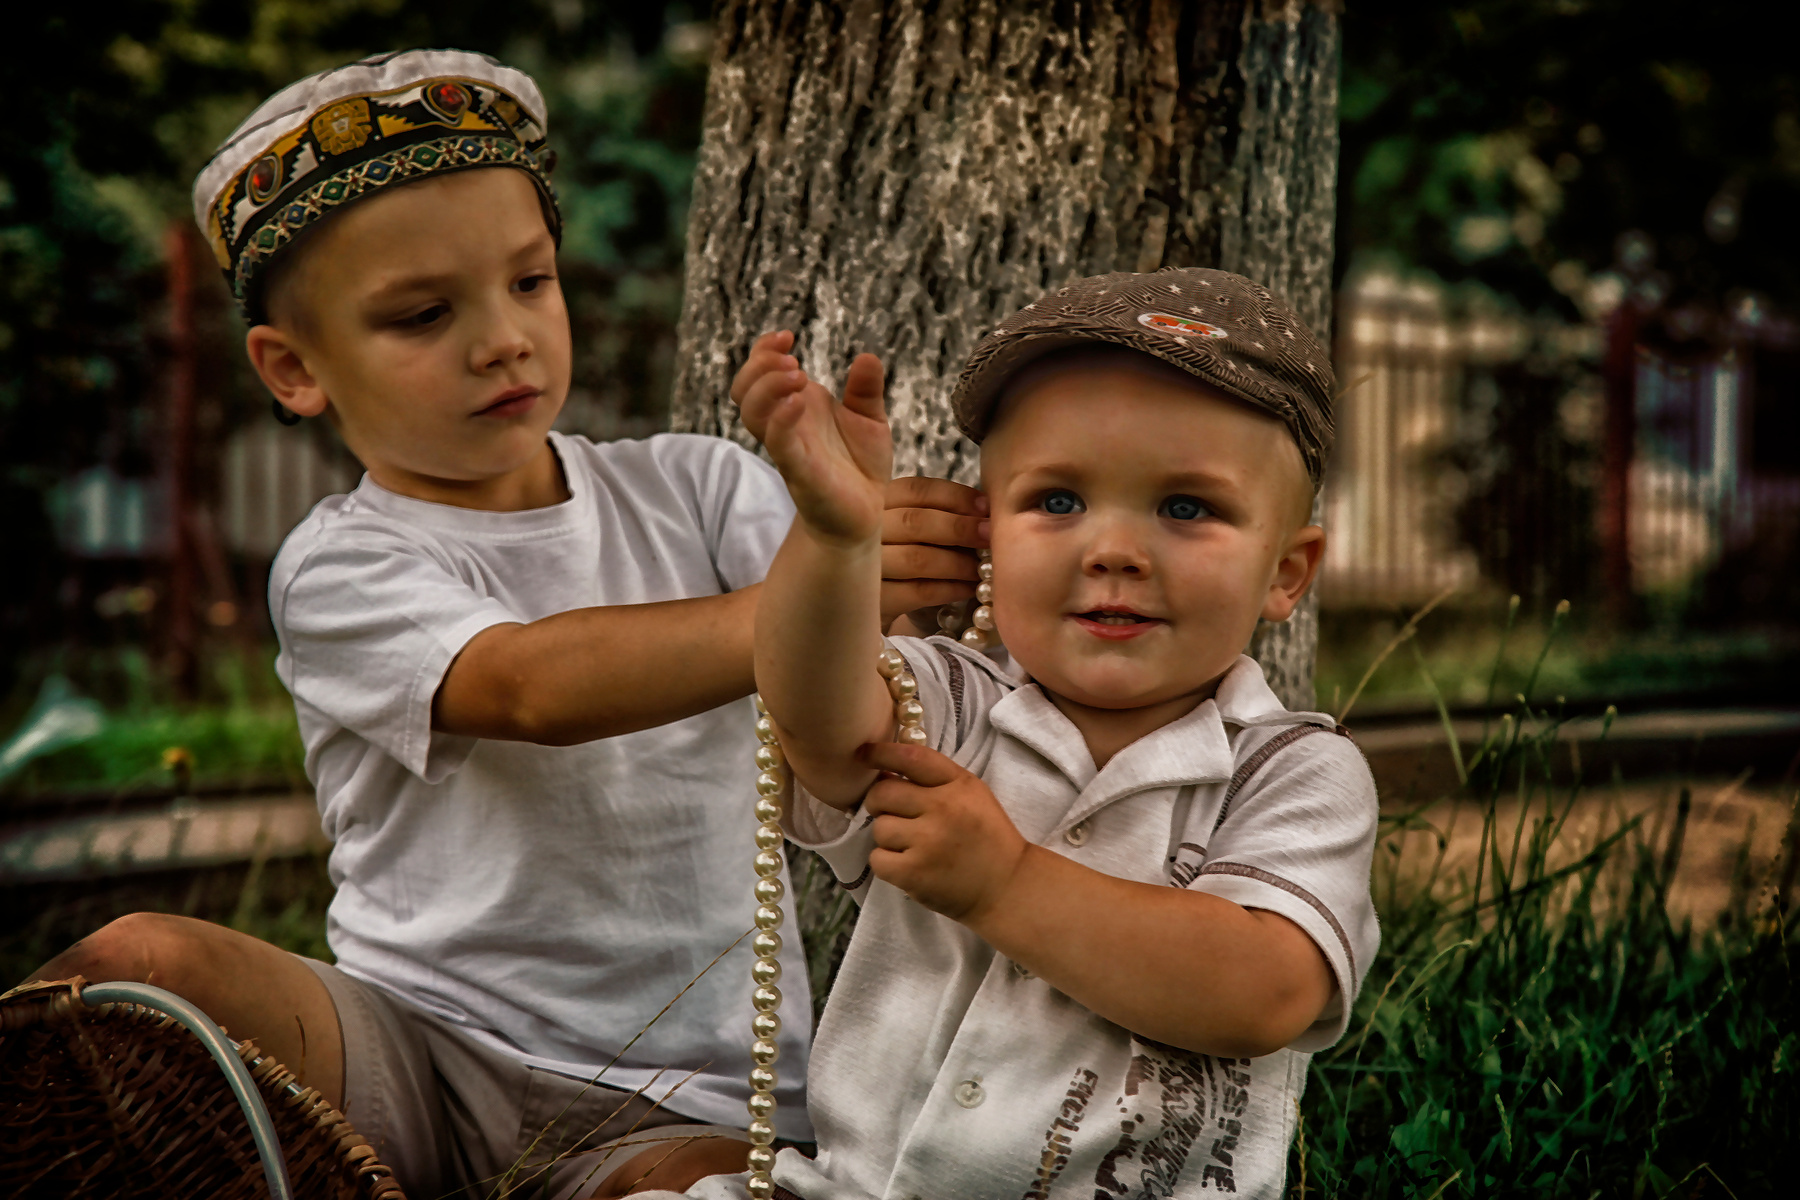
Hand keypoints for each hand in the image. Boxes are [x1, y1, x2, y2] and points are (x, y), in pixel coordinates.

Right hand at [732, 332, 890, 543]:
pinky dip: (782, 420)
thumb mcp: (870, 420)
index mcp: (797, 408)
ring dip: (768, 388)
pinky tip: (798, 403)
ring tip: (798, 376)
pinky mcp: (801, 473)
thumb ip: (865, 390)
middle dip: (760, 366)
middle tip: (792, 361)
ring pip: (752, 414)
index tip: (787, 337)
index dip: (763, 351)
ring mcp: (789, 449)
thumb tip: (866, 357)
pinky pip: (780, 444)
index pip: (758, 374)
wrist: (865, 515)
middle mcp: (785, 426)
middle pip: (744, 390)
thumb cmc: (860, 467)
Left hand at [858, 741, 1028, 920]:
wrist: (1007, 887)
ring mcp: (927, 842)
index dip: (880, 753)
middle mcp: (942, 809)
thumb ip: (934, 780)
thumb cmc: (987, 837)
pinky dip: (887, 863)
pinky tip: (907, 864)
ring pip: (879, 828)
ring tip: (911, 846)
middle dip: (879, 802)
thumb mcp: (972, 795)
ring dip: (888, 837)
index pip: (910, 758)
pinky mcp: (914, 873)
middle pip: (882, 793)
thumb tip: (883, 772)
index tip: (863, 754)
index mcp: (958, 785)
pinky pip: (877, 859)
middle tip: (893, 814)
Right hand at [879, 477, 989, 631]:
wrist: (865, 604)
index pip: (915, 489)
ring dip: (958, 562)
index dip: (955, 496)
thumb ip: (939, 513)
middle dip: (960, 528)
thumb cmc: (901, 556)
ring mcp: (864, 567)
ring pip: (917, 558)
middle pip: (915, 522)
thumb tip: (986, 512)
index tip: (986, 506)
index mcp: (875, 501)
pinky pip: (919, 592)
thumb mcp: (912, 529)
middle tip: (990, 536)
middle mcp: (863, 530)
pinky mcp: (874, 601)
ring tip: (982, 568)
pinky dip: (950, 589)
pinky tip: (968, 588)